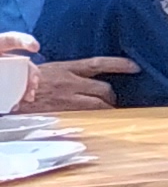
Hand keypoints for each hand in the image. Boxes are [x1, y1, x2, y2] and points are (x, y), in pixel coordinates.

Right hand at [18, 56, 132, 113]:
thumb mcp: (47, 70)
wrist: (10, 94)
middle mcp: (70, 82)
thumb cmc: (25, 82)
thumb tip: (82, 75)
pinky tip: (101, 122)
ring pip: (100, 105)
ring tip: (108, 112)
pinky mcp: (65, 113)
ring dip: (107, 108)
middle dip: (111, 96)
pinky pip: (89, 117)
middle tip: (112, 101)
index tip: (136, 67)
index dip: (119, 65)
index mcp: (66, 68)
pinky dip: (97, 119)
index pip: (98, 63)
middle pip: (104, 89)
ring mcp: (68, 99)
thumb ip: (66, 72)